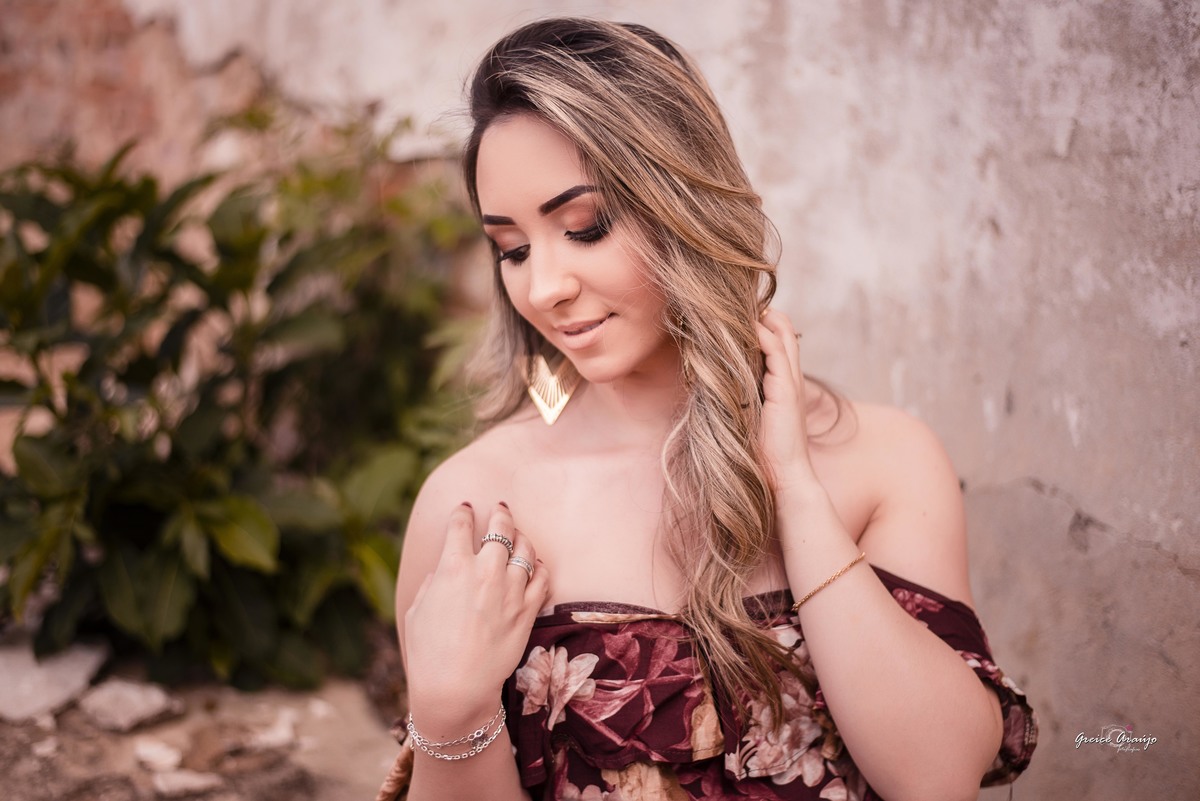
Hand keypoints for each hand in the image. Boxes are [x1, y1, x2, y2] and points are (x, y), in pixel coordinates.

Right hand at [402, 502, 548, 725]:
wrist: (455, 687)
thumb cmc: (428, 652)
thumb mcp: (418, 610)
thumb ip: (434, 583)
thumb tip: (444, 571)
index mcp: (452, 567)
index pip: (460, 524)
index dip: (462, 512)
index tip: (464, 509)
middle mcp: (485, 572)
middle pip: (501, 528)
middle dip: (500, 514)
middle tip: (501, 509)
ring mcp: (510, 590)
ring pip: (525, 549)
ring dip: (521, 538)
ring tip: (519, 536)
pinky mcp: (527, 610)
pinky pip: (542, 577)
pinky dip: (539, 567)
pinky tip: (534, 566)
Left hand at [757, 309, 817, 487]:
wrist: (785, 477)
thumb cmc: (766, 454)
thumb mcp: (752, 418)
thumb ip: (744, 399)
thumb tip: (718, 387)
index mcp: (783, 385)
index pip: (779, 344)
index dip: (765, 325)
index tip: (742, 310)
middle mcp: (791, 380)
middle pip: (785, 334)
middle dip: (766, 314)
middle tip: (744, 296)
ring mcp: (791, 384)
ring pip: (782, 338)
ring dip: (765, 318)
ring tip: (745, 300)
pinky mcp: (786, 391)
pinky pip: (777, 354)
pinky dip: (766, 337)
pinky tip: (752, 324)